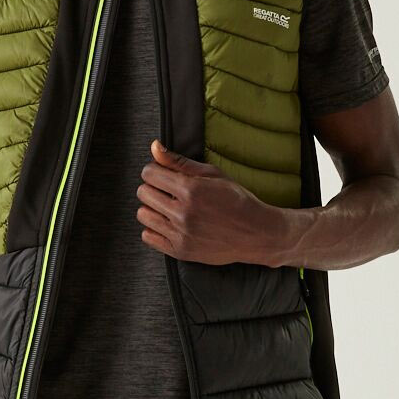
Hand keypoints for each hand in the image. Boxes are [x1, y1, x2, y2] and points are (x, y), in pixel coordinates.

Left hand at [136, 140, 285, 264]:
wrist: (255, 234)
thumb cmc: (236, 199)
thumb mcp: (213, 174)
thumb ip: (179, 162)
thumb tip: (154, 146)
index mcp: (191, 189)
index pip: (149, 174)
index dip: (155, 171)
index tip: (165, 175)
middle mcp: (184, 213)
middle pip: (143, 193)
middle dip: (153, 188)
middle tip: (169, 191)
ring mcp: (181, 234)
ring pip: (143, 215)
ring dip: (152, 208)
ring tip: (169, 208)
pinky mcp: (180, 251)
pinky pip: (148, 237)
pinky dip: (154, 229)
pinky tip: (169, 224)